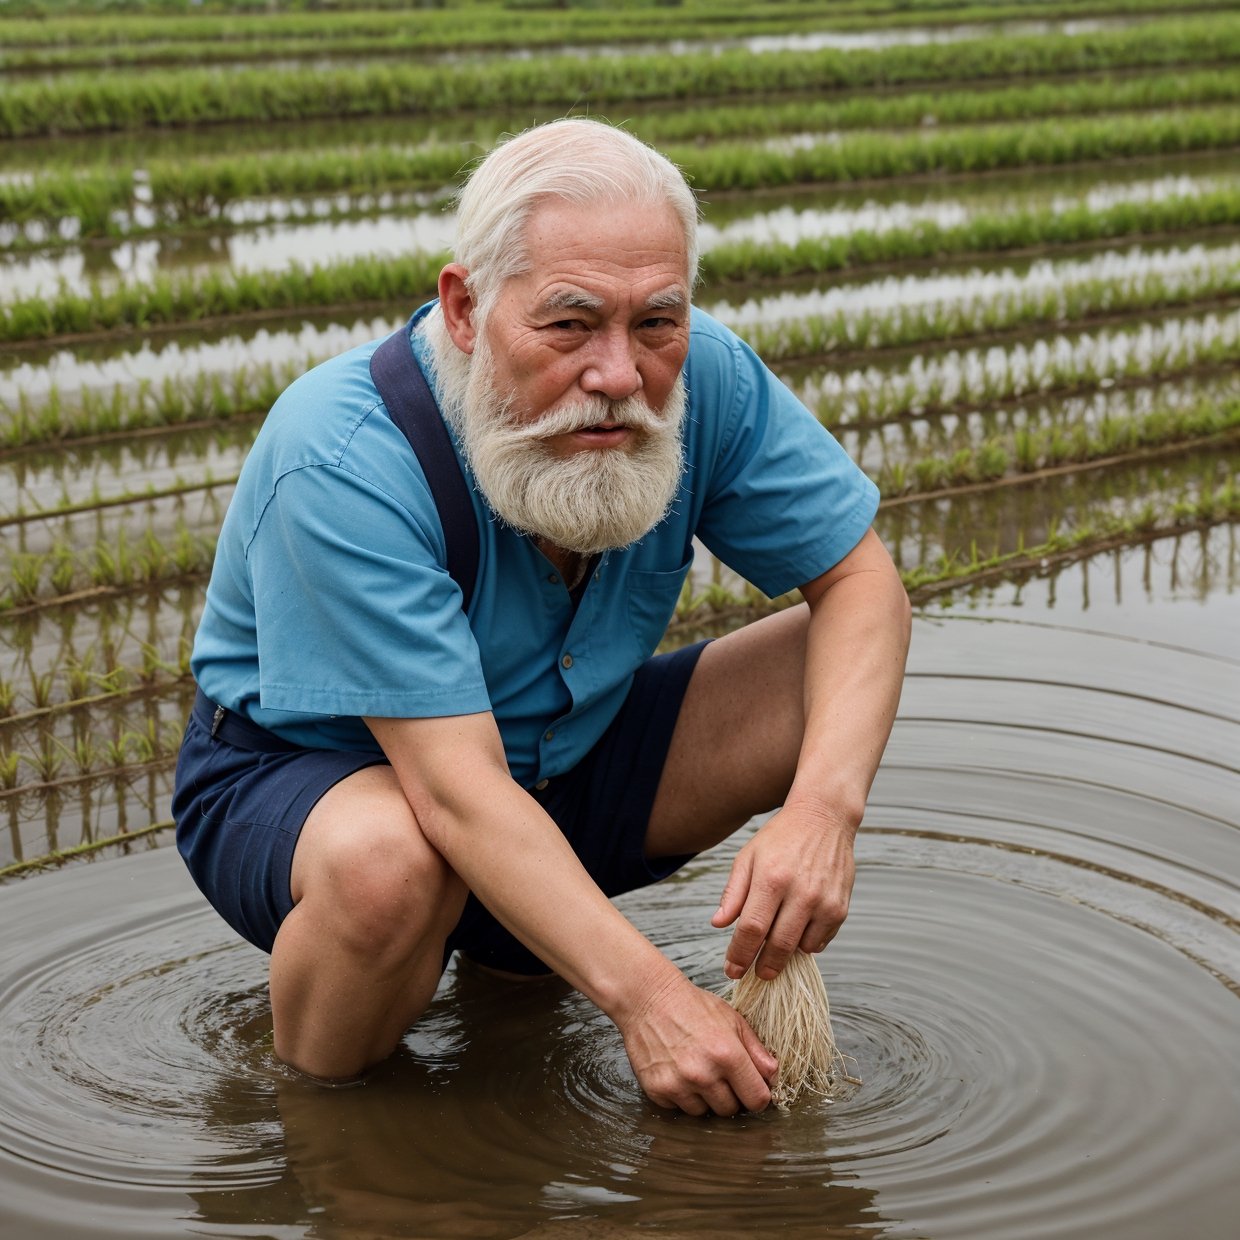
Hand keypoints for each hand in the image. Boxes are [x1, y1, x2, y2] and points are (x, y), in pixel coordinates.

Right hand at [618, 972, 776, 1114]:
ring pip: (704, 1113)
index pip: (757, 1100)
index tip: (751, 1088)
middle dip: (730, 1095)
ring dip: (704, 1098)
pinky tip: (678, 1072)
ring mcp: (679, 1084)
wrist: (648, 998)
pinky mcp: (657, 1090)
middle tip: (719, 1073)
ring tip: (696, 1070)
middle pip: (730, 1110)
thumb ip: (756, 1049)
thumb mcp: (731, 1018)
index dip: (757, 1095)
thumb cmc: (691, 1005)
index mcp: (728, 1054)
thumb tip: (772, 1075)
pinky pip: (678, 1109)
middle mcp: (704, 1074)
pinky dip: (681, 1096)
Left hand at [710, 802, 855, 980]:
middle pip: (777, 946)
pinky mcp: (840, 908)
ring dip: (785, 955)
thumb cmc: (781, 838)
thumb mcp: (748, 858)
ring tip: (775, 945)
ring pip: (800, 948)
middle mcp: (801, 892)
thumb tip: (718, 924)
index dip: (740, 954)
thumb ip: (733, 893)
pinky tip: (796, 930)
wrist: (824, 818)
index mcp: (772, 878)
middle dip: (762, 967)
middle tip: (753, 974)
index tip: (732, 970)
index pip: (752, 928)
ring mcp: (824, 902)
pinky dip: (805, 944)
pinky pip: (820, 942)